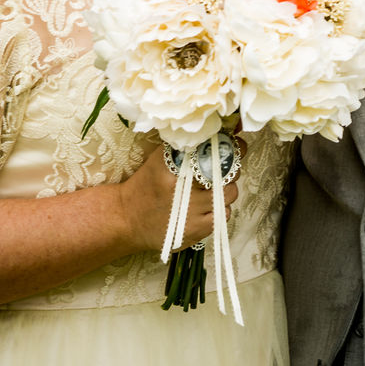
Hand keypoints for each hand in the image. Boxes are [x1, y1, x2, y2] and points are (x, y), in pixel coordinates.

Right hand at [119, 146, 238, 253]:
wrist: (127, 219)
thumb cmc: (145, 185)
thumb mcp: (159, 159)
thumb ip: (185, 147)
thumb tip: (218, 134)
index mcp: (174, 167)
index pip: (215, 152)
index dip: (233, 148)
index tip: (237, 146)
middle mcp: (184, 190)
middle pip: (228, 174)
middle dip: (230, 170)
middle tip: (222, 170)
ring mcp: (192, 212)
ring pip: (229, 195)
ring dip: (226, 190)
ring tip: (213, 189)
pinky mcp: (196, 231)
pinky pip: (224, 215)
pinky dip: (220, 209)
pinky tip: (206, 206)